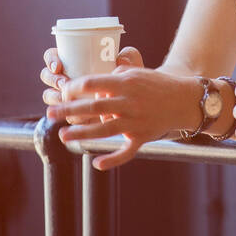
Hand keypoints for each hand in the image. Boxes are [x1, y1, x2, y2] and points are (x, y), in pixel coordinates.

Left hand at [45, 49, 180, 169]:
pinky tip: (96, 163)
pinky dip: (112, 160)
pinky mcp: (142, 137)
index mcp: (126, 83)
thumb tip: (94, 83)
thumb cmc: (158, 84)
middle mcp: (129, 102)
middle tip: (50, 113)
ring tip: (63, 136)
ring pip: (103, 130)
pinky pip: (125, 152)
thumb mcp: (138, 73)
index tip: (63, 92)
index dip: (74, 88)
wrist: (184, 100)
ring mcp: (135, 121)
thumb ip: (115, 77)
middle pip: (93, 107)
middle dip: (68, 111)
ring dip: (81, 134)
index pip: (92, 84)